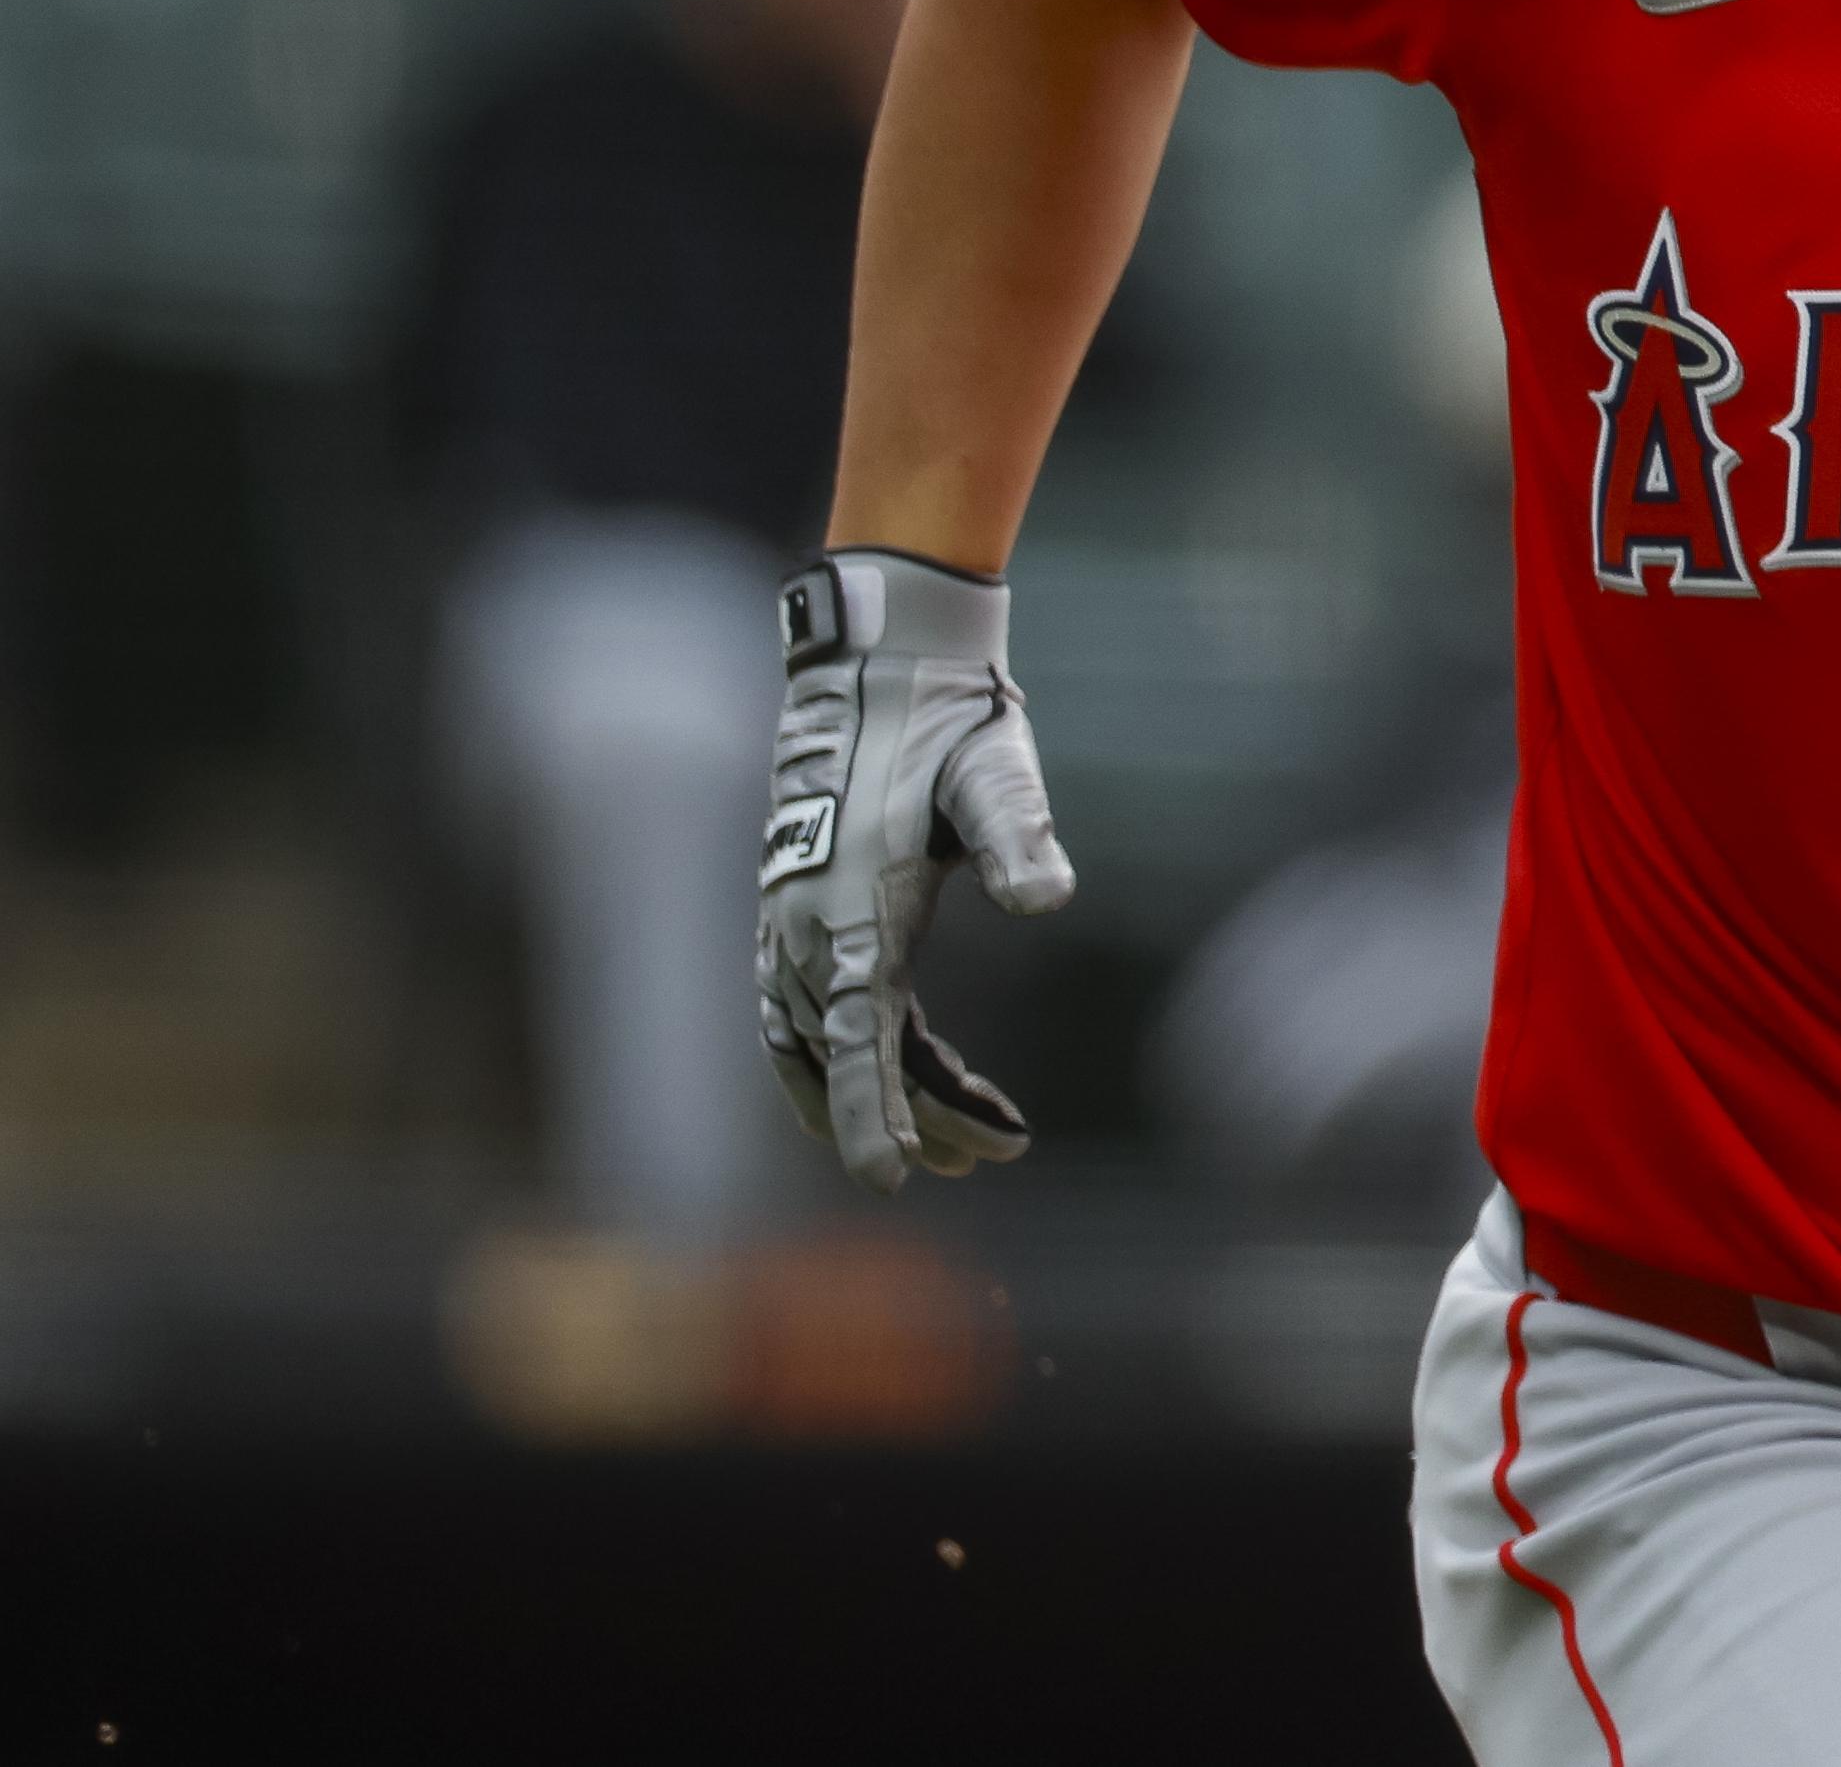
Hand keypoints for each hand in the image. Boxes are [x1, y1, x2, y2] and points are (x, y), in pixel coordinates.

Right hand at [756, 548, 1077, 1189]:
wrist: (882, 659)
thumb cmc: (947, 720)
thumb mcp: (994, 774)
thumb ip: (1019, 838)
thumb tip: (1049, 898)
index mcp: (854, 910)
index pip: (861, 1041)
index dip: (875, 1118)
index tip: (895, 1182)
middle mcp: (806, 928)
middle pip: (847, 1059)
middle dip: (908, 1120)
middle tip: (996, 1153)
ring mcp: (790, 921)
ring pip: (821, 1044)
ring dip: (879, 1097)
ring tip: (964, 1140)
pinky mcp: (796, 910)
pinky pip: (808, 1012)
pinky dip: (849, 1059)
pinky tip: (902, 1073)